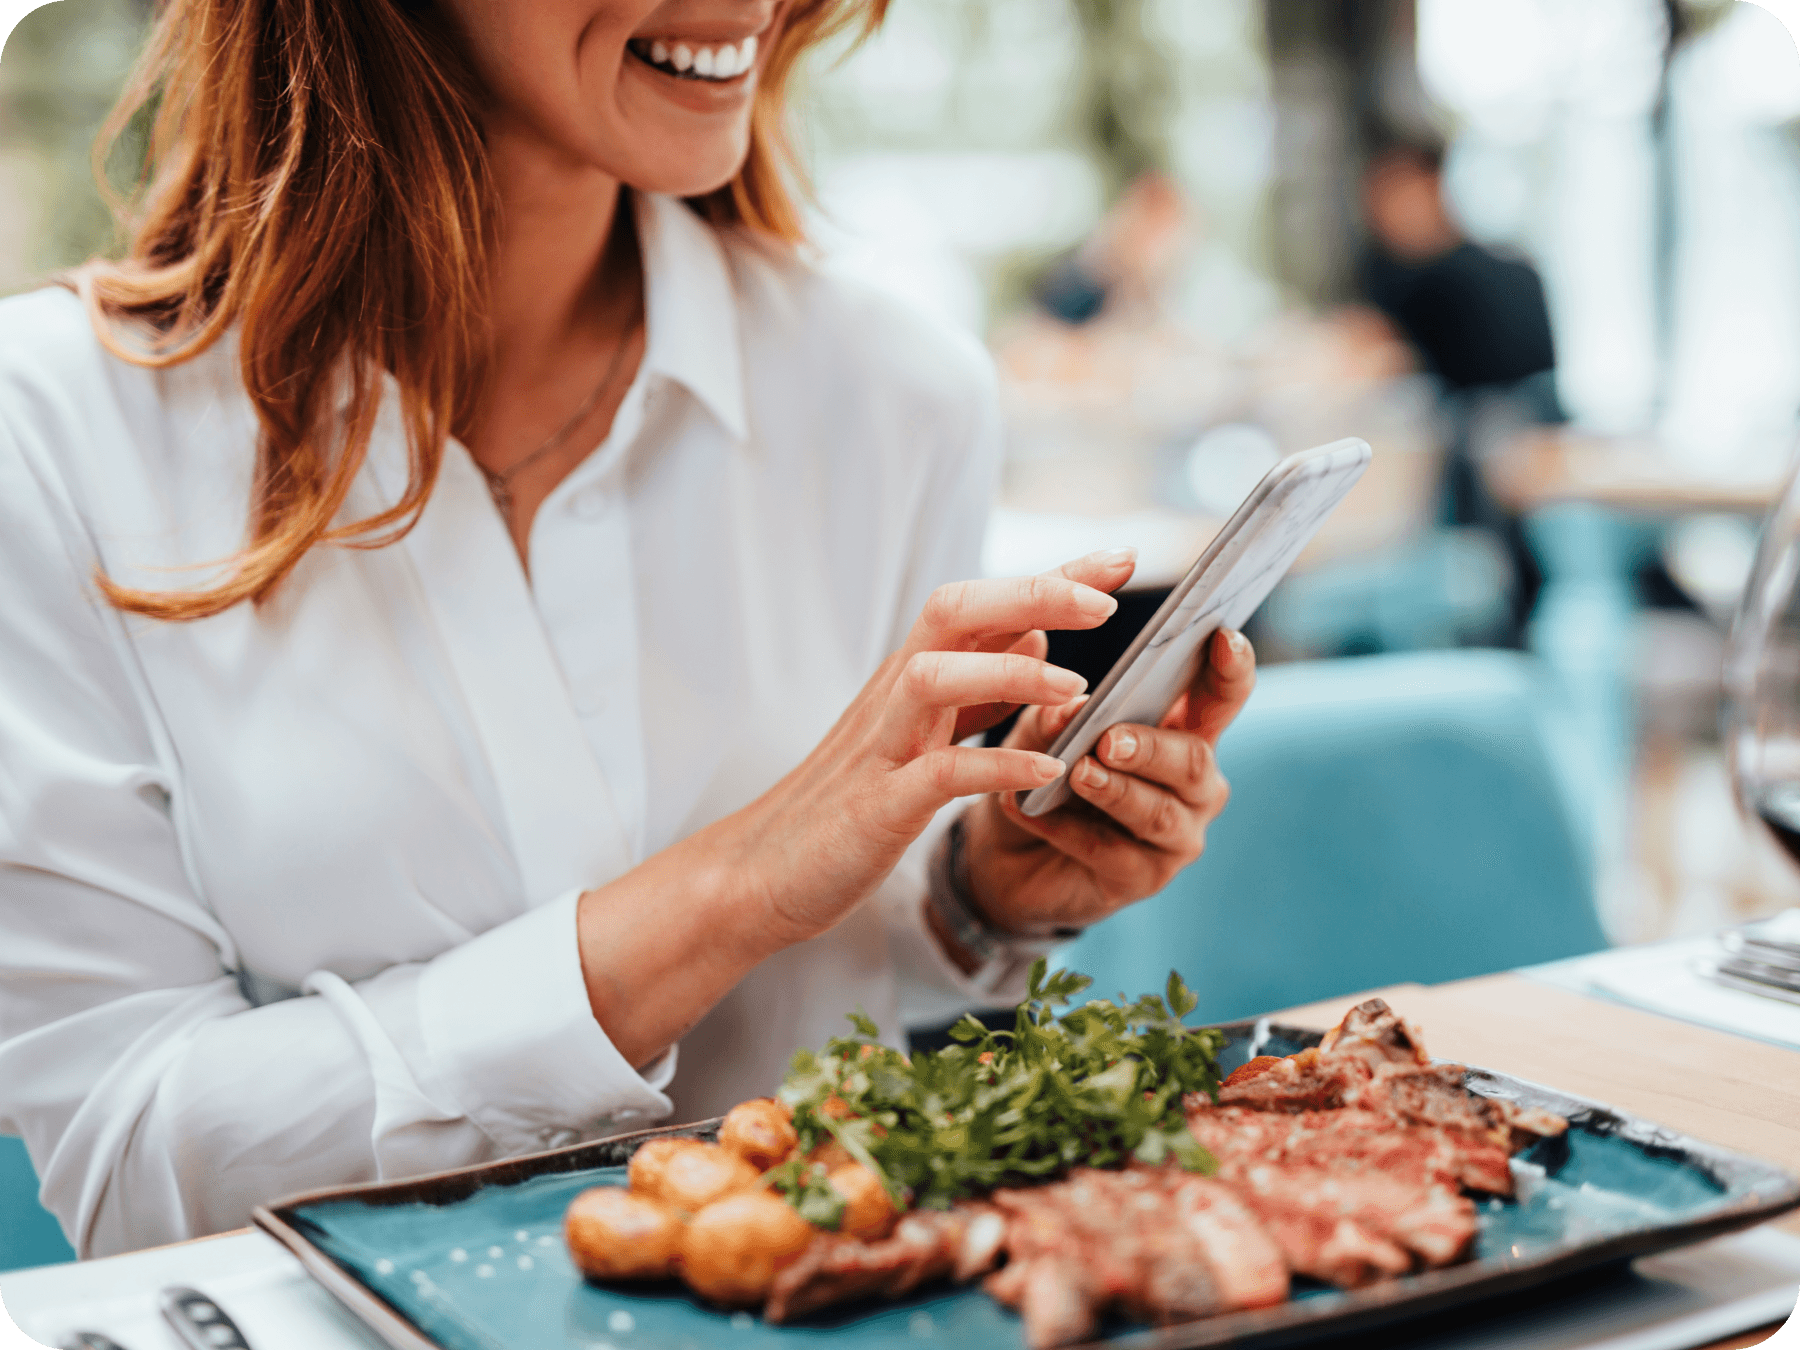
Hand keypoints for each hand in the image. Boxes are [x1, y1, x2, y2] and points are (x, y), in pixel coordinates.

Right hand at [728, 549, 1140, 945]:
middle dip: (1032, 594)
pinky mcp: (876, 805)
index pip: (985, 604)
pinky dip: (994, 764)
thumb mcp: (920, 736)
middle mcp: (896, 697)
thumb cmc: (846, 805)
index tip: (1123, 557)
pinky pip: (938, 773)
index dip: (1054, 577)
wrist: (765, 872)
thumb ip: (978, 687)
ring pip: (937, 677)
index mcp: (913, 678)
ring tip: (1079, 689)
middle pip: (955, 611)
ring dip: (1010, 675)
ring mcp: (882, 747)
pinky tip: (1046, 770)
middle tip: (1107, 600)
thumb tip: (1038, 637)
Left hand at [958, 624, 1256, 941]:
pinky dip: (1073, 831)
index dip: (1230, 669)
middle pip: (1192, 760)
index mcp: (1181, 731)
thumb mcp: (1037, 733)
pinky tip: (1038, 814)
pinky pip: (1116, 854)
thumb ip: (1055, 714)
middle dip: (1151, 747)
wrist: (1006, 854)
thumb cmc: (1040, 775)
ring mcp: (1176, 835)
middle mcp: (1194, 784)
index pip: (1221, 696)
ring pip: (1160, 813)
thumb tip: (1074, 703)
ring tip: (1078, 774)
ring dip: (1117, 791)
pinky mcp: (1145, 878)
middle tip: (1108, 739)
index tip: (1222, 637)